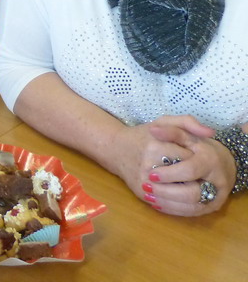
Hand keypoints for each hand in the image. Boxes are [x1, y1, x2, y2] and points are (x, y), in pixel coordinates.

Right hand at [108, 115, 231, 215]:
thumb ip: (187, 122)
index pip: (190, 160)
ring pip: (182, 197)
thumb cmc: (143, 135)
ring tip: (193, 185)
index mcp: (155, 148)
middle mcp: (149, 168)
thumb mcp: (164, 121)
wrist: (116, 149)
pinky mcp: (143, 195)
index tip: (193, 154)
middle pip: (188, 181)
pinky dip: (182, 204)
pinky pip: (171, 205)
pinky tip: (184, 196)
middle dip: (196, 179)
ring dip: (193, 194)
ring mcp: (145, 184)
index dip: (197, 158)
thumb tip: (210, 132)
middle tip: (195, 172)